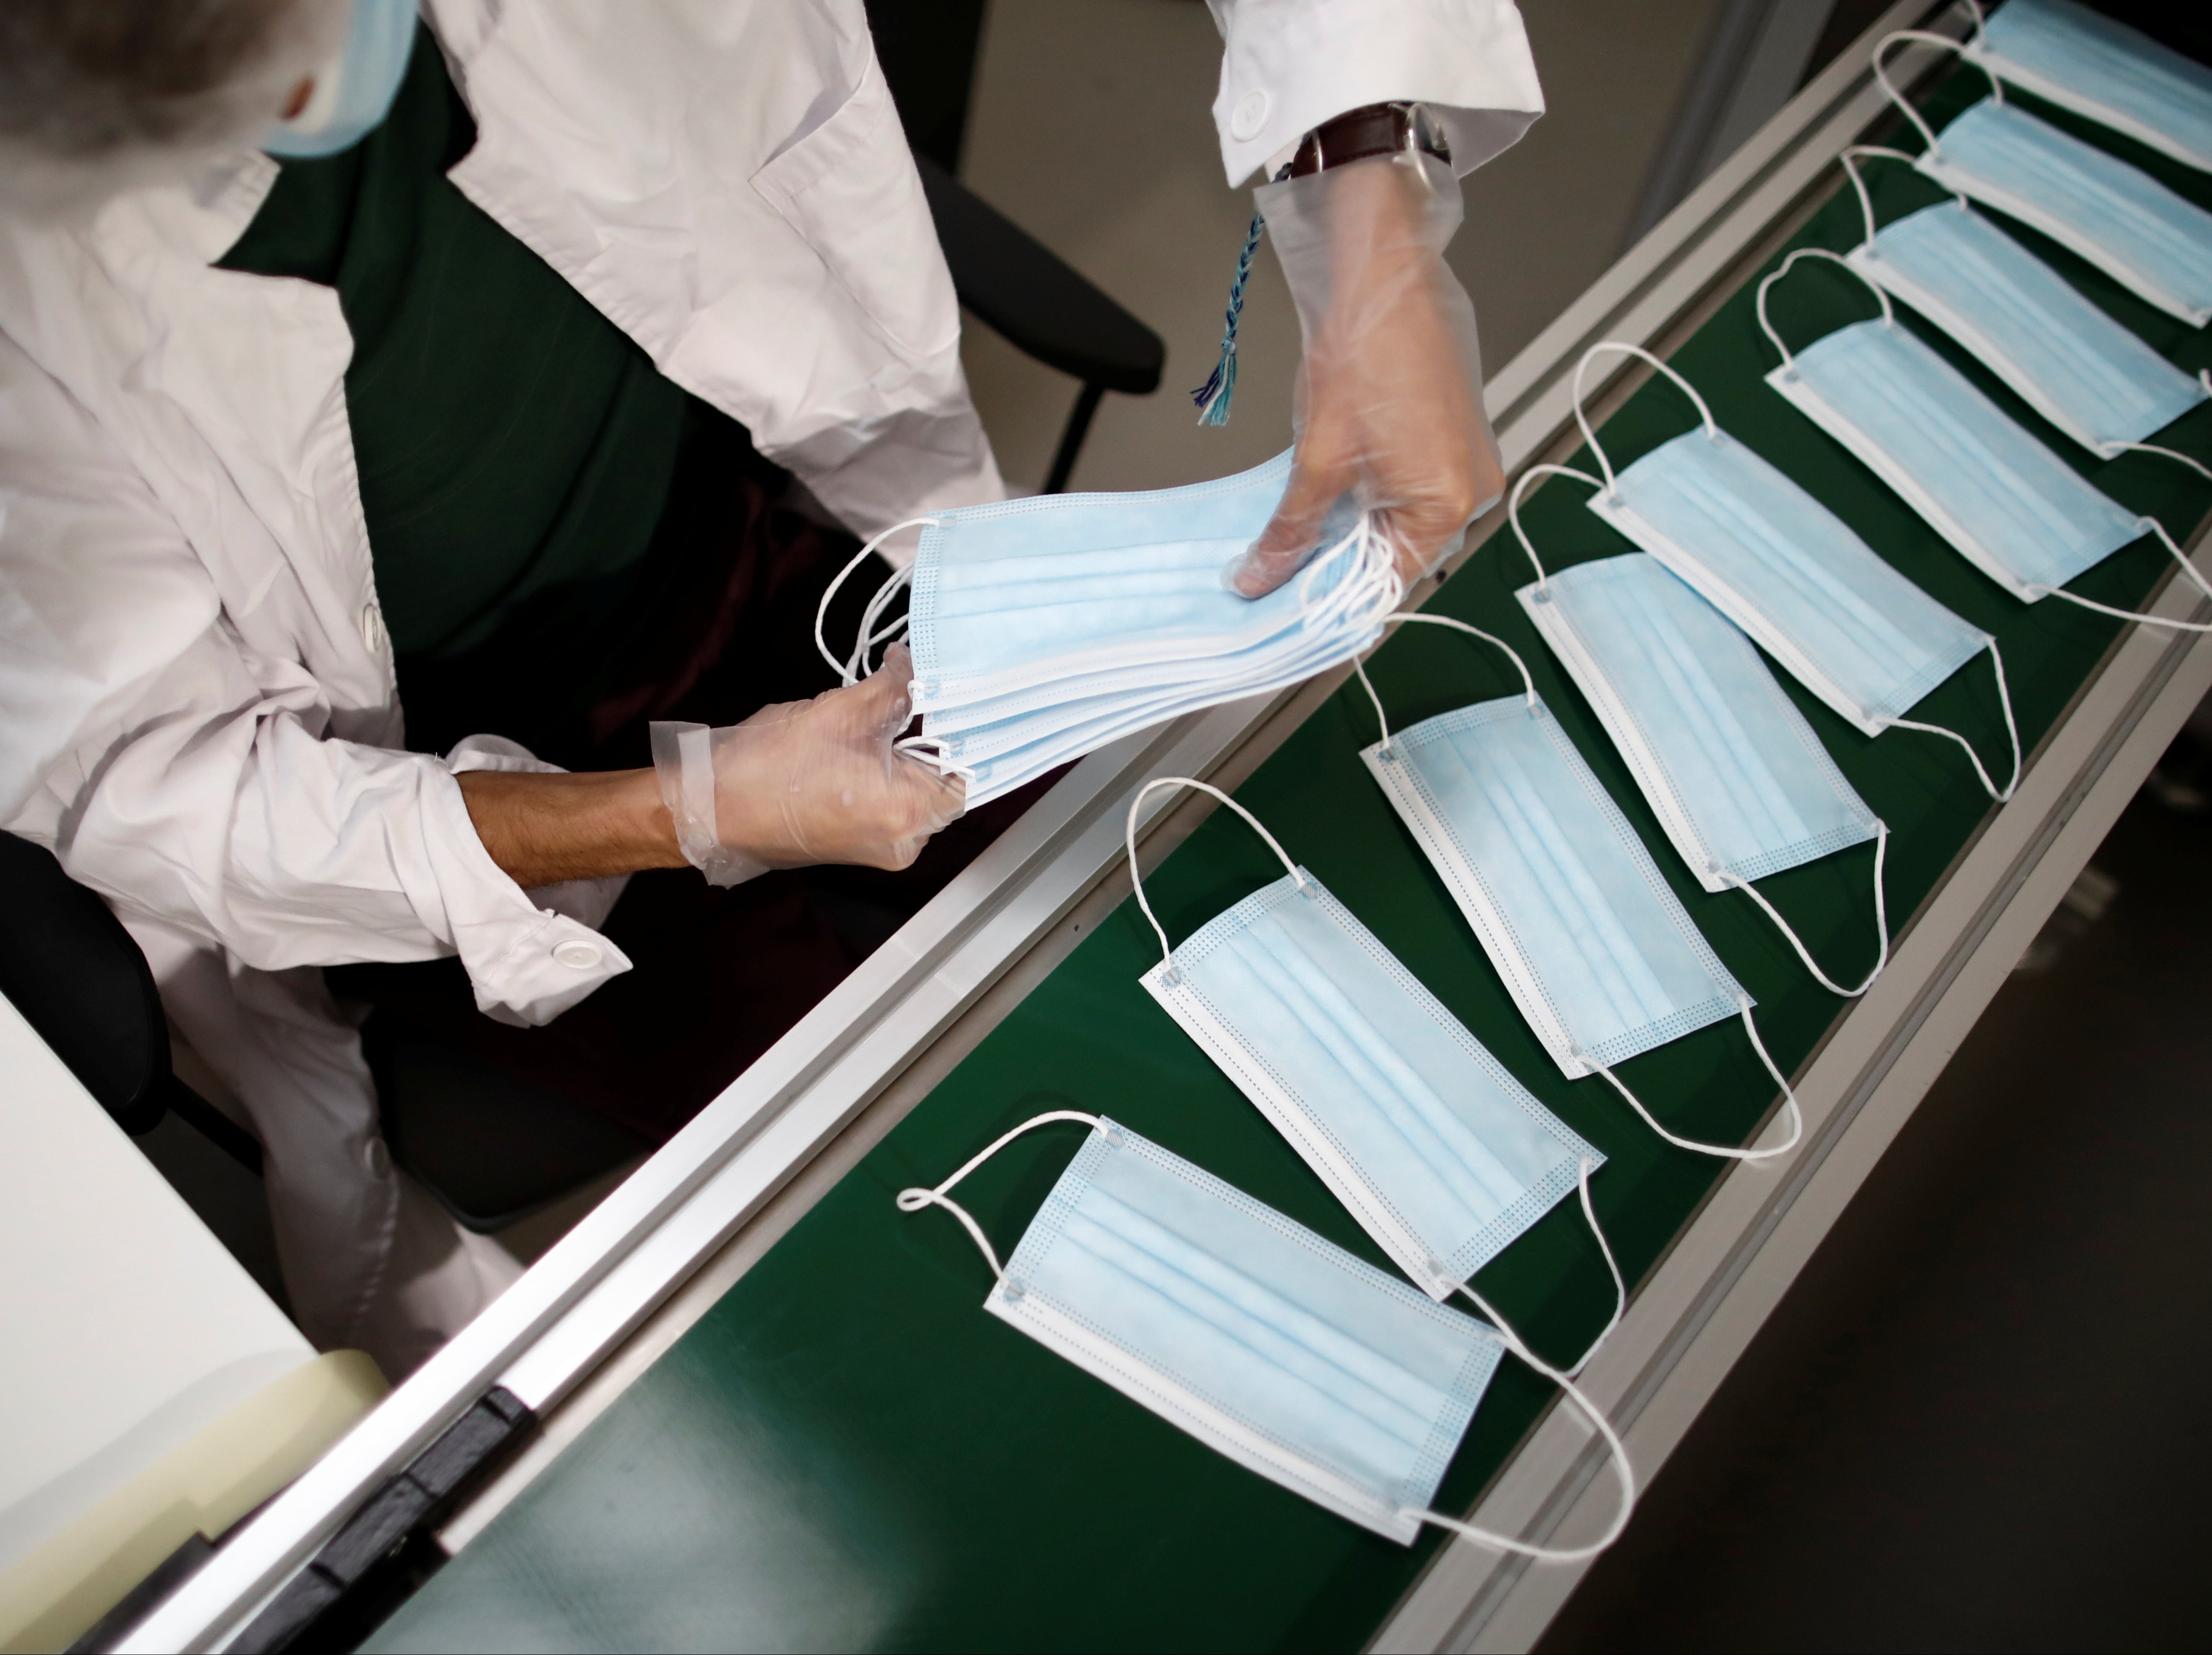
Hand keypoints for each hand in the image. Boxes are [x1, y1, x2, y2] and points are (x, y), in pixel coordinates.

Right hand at [457, 647, 962, 891]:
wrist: (707, 809)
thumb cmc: (767, 768)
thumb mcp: (841, 711)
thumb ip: (894, 687)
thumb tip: (917, 666)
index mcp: (912, 813)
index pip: (971, 771)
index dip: (965, 730)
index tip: (957, 696)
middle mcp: (905, 842)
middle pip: (943, 780)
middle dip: (926, 735)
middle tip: (909, 695)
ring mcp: (880, 849)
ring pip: (913, 790)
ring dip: (900, 752)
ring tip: (872, 719)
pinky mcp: (855, 846)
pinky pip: (886, 803)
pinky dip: (880, 773)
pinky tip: (855, 745)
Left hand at [1229, 155, 1504, 597]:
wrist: (1383, 273)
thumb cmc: (1368, 348)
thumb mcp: (1318, 457)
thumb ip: (1292, 528)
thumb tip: (1262, 576)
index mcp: (1448, 503)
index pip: (1388, 583)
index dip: (1333, 598)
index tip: (1288, 607)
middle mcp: (1470, 489)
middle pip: (1395, 552)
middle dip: (1337, 559)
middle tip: (1279, 564)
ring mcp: (1465, 461)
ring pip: (1397, 519)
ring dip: (1349, 524)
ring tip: (1300, 515)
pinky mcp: (1451, 437)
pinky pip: (1407, 486)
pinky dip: (1366, 492)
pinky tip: (1329, 481)